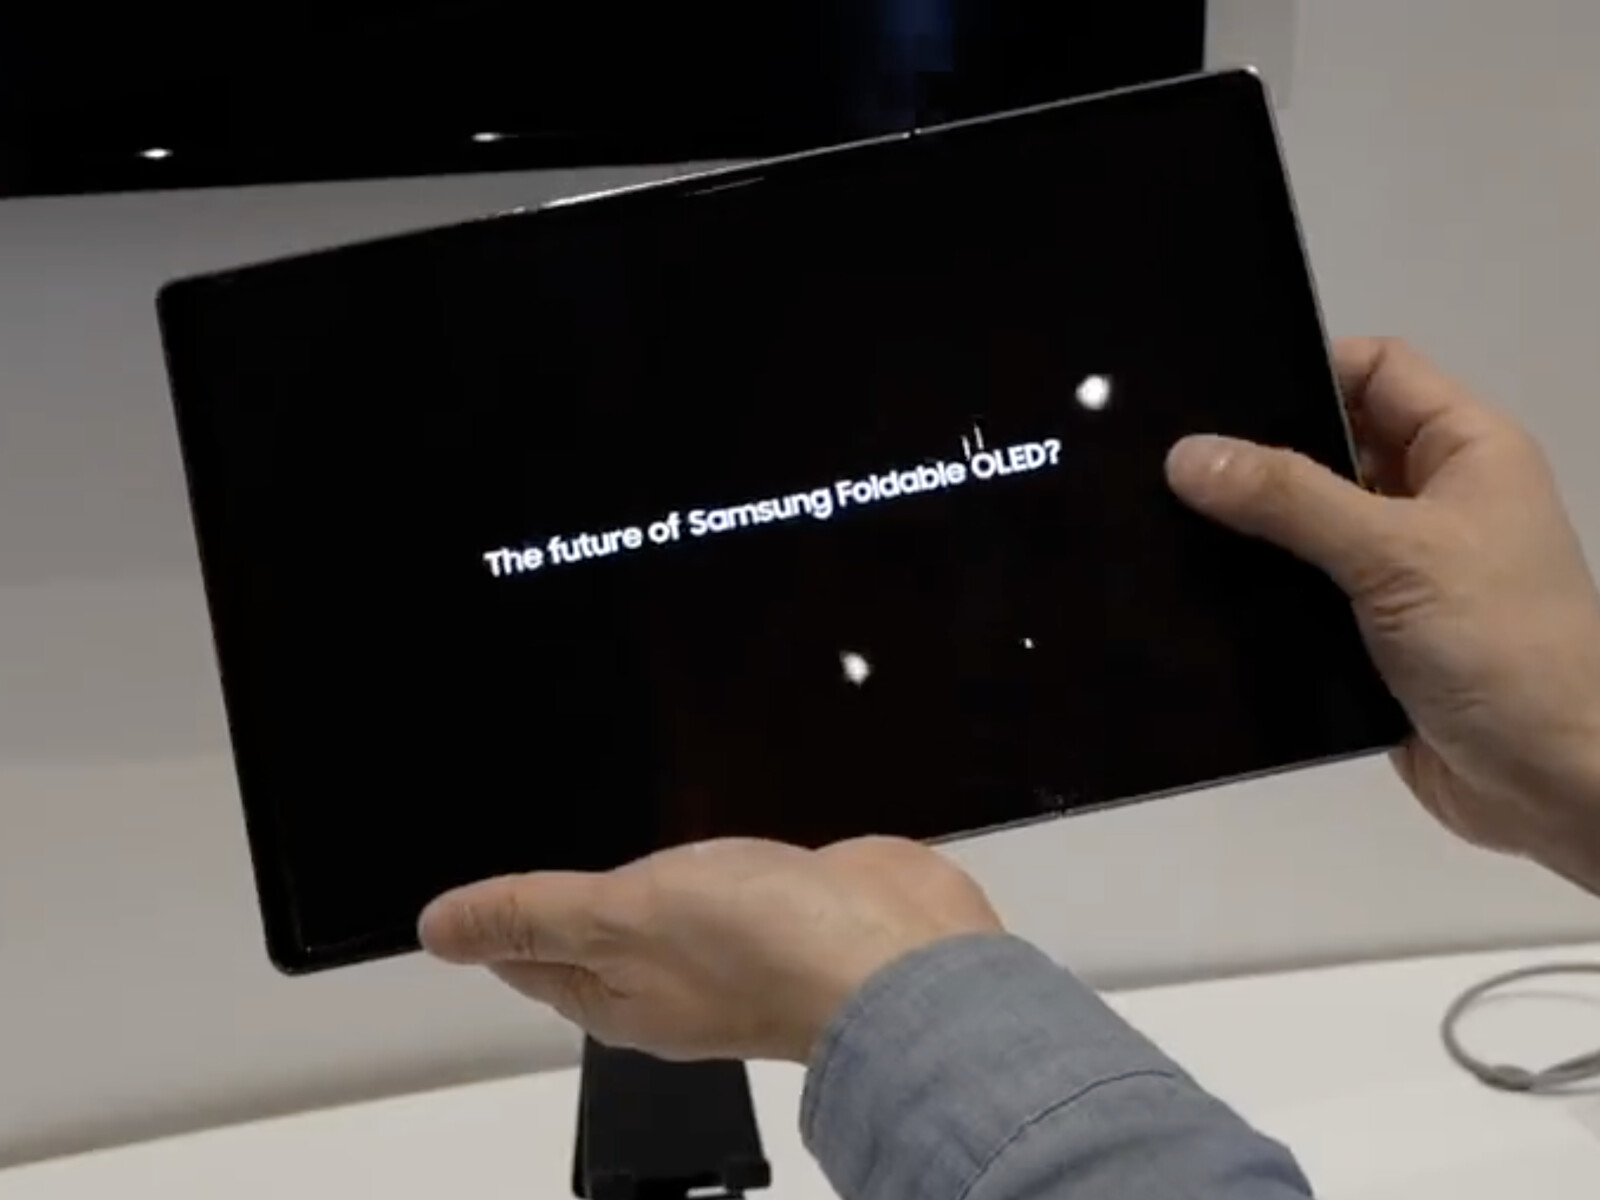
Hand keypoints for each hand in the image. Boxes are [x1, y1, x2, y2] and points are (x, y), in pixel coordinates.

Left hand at [419, 836, 1002, 1061]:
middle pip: (593, 940)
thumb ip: (532, 915)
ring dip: (634, 876)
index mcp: (617, 995)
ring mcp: (733, 944)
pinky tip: (703, 835)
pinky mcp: (788, 907)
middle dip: (557, 901)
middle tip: (519, 862)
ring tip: (599, 836)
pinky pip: (728, 882)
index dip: (493, 923)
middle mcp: (671, 979)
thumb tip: (438, 929)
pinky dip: (705, 858)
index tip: (465, 897)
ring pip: (663, 907)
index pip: (529, 960)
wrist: (903, 956)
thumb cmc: (769, 948)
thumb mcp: (620, 917)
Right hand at [1166, 337, 1599, 893]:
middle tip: (1165, 459)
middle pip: (1331, 447)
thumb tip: (1188, 455)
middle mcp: (1434, 500)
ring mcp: (1402, 571)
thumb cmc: (1502, 646)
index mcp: (1466, 451)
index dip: (1303, 367)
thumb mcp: (1396, 554)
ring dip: (1251, 532)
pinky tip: (1191, 593)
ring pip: (1306, 526)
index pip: (1375, 369)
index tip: (1214, 391)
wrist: (1553, 785)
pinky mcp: (1371, 637)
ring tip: (1157, 520)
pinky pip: (1300, 594)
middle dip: (1258, 454)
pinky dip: (1256, 594)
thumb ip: (1290, 500)